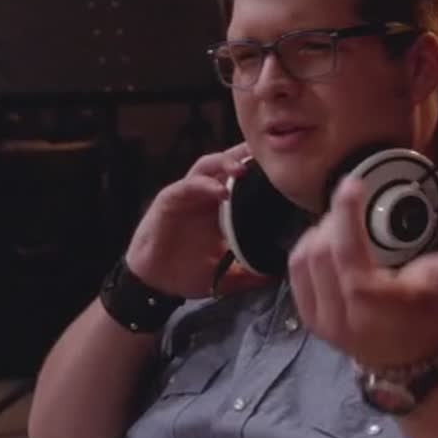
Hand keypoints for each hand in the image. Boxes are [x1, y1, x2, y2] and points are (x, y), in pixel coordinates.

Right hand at [125, 143, 272, 298]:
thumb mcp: (225, 275)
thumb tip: (276, 277)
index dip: (260, 171)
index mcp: (220, 208)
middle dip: (246, 155)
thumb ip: (249, 274)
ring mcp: (187, 195)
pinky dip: (204, 185)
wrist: (153, 282)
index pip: (243, 180)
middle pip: (227, 164)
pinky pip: (187, 186)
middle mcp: (205, 196)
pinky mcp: (169, 200)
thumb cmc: (186, 271)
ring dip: (225, 163)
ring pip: (207, 166)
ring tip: (243, 169)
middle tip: (267, 156)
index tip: (284, 169)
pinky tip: (220, 191)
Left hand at [287, 176, 437, 368]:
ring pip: (303, 260)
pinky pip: (296, 274)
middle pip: (321, 250)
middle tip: (351, 204)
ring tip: (339, 223)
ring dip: (318, 232)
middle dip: (333, 219)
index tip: (352, 183)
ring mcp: (322, 320)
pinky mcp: (310, 320)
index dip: (345, 212)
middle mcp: (342, 314)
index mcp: (374, 303)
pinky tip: (323, 241)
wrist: (410, 357)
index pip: (347, 250)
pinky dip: (306, 250)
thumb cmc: (430, 315)